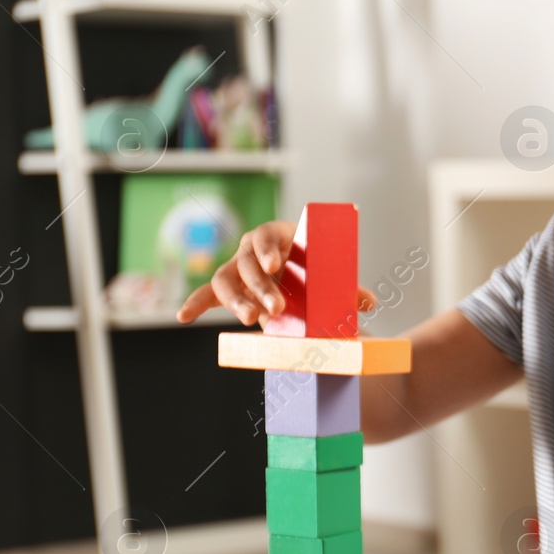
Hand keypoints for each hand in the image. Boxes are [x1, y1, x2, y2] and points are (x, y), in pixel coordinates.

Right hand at [176, 219, 376, 324]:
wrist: (303, 285)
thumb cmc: (318, 274)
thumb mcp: (334, 280)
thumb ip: (349, 289)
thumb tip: (369, 301)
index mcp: (281, 235)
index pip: (269, 234)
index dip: (269, 248)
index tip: (275, 264)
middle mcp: (253, 248)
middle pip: (249, 263)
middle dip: (261, 286)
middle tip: (277, 309)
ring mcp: (237, 267)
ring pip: (226, 279)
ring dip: (236, 301)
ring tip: (251, 319)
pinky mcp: (227, 288)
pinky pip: (207, 295)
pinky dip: (196, 304)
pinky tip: (183, 317)